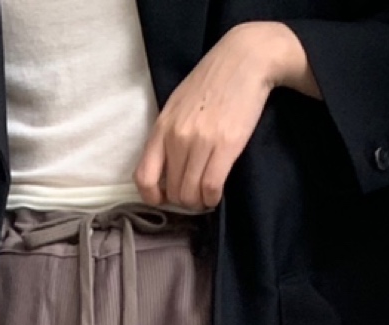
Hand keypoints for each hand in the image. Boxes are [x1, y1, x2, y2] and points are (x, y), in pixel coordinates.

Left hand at [134, 22, 319, 211]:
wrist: (244, 59)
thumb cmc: (212, 81)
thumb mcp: (178, 105)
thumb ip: (168, 135)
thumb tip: (166, 170)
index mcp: (162, 127)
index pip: (144, 177)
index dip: (152, 197)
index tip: (165, 197)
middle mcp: (177, 137)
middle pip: (172, 191)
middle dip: (183, 200)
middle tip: (195, 194)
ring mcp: (200, 142)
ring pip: (191, 194)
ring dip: (199, 202)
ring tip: (206, 195)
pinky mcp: (225, 146)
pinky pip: (211, 188)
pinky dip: (213, 198)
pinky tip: (216, 194)